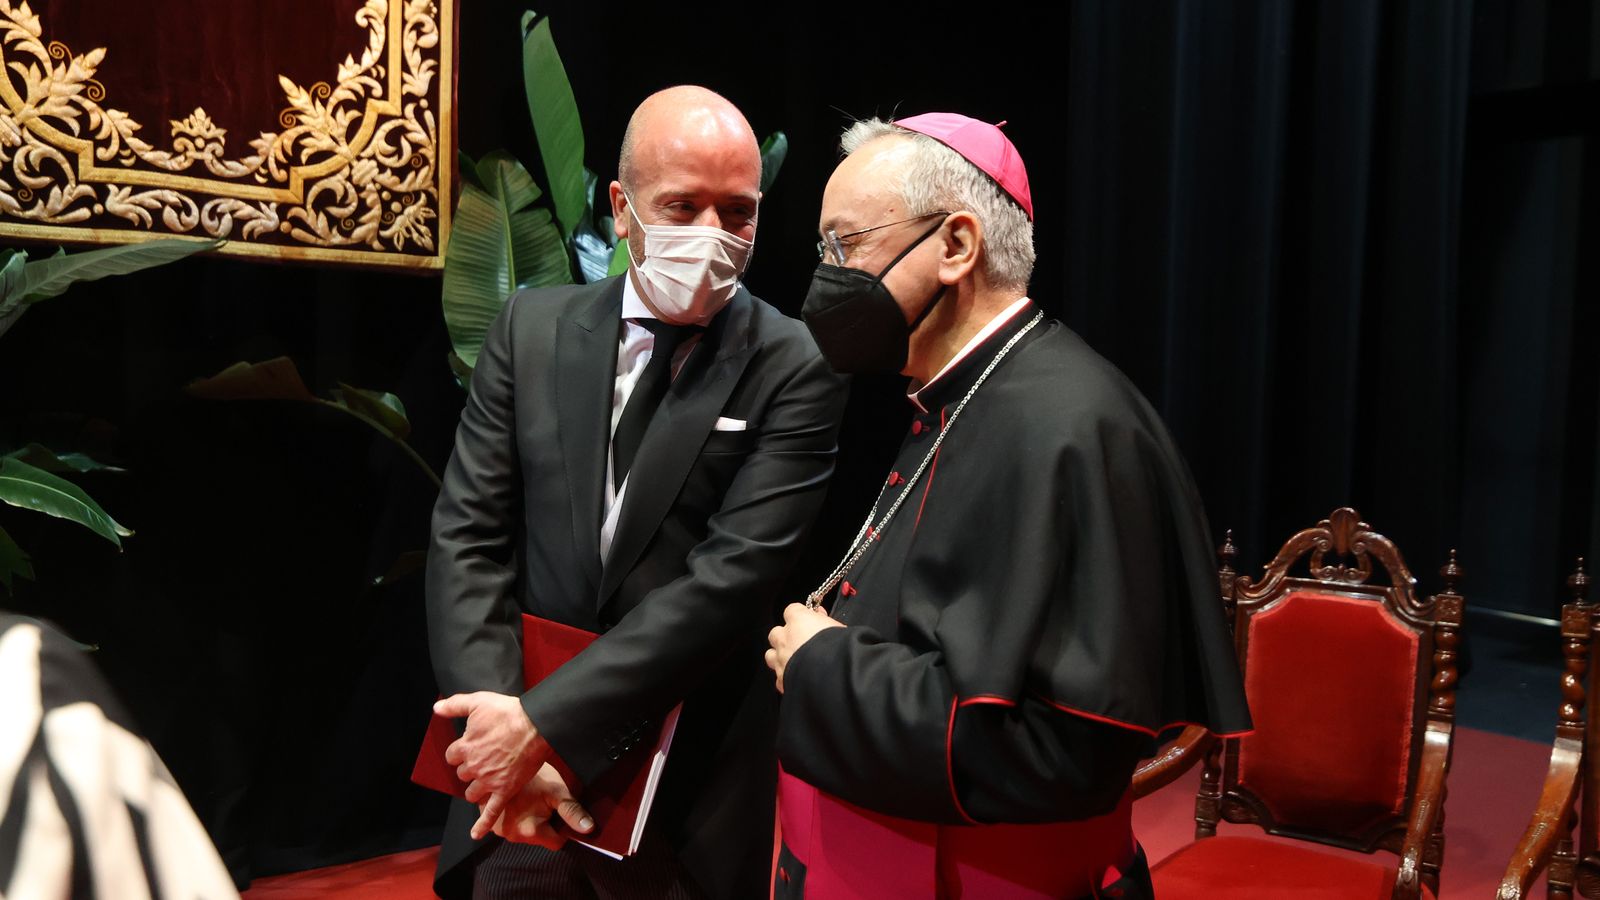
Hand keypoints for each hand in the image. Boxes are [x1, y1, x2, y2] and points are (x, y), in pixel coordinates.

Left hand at [435, 691, 550, 839]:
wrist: (536, 725)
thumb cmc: (508, 712)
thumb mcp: (478, 701)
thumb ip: (454, 705)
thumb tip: (436, 708)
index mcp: (465, 747)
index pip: (452, 756)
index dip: (460, 751)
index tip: (469, 747)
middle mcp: (473, 766)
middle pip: (462, 774)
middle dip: (469, 769)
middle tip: (483, 761)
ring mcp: (488, 781)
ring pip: (471, 793)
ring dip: (475, 789)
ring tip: (484, 783)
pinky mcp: (504, 790)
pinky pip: (491, 812)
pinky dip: (483, 825)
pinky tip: (477, 834)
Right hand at [492, 763, 594, 847]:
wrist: (501, 762)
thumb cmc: (532, 775)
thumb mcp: (555, 790)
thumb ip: (572, 812)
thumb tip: (588, 829)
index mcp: (530, 831)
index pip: (556, 843)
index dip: (563, 830)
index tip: (561, 814)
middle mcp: (513, 835)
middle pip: (540, 838)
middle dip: (545, 824)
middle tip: (543, 803)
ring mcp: (499, 830)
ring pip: (526, 833)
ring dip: (530, 820)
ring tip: (529, 799)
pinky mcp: (491, 824)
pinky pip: (511, 826)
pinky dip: (517, 817)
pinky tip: (519, 802)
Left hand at [765, 602, 843, 693]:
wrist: (833, 674)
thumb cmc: (838, 647)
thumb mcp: (839, 627)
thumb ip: (825, 621)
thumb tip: (820, 615)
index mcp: (799, 621)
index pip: (792, 610)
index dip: (800, 615)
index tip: (810, 619)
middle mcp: (785, 638)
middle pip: (776, 633)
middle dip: (785, 637)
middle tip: (800, 642)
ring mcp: (781, 659)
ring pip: (770, 655)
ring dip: (779, 657)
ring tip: (793, 661)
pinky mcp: (782, 679)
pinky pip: (779, 678)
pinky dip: (785, 679)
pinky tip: (796, 680)